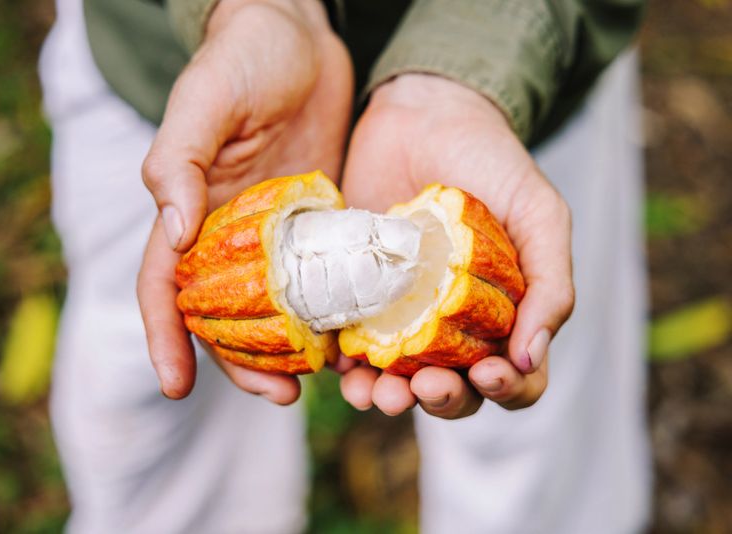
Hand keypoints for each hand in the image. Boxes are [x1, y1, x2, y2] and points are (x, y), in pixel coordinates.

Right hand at [137, 0, 352, 400]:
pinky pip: (322, 277)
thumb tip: (173, 235)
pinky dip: (330, 311)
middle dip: (240, 362)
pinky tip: (353, 335)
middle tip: (278, 397)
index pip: (163, 287)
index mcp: (191, 212)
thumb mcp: (203, 102)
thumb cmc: (244, 59)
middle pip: (223, 315)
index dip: (165, 338)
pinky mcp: (321, 225)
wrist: (302, 37)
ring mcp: (278, 235)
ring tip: (317, 380)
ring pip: (275, 309)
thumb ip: (180, 163)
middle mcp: (230, 234)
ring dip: (288, 350)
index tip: (175, 386)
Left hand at [338, 74, 573, 418]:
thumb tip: (530, 358)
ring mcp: (402, 313)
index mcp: (505, 313)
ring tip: (376, 393)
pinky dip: (346, 367)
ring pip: (398, 380)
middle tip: (426, 385)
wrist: (423, 115)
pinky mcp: (357, 295)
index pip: (515, 376)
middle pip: (453, 389)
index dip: (506, 389)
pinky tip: (343, 366)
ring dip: (389, 398)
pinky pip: (350, 345)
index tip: (489, 372)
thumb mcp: (539, 214)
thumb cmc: (491, 163)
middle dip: (442, 399)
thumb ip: (550, 283)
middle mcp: (453, 324)